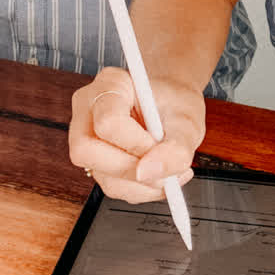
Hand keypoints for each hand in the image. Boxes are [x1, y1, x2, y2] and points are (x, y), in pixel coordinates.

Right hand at [68, 66, 201, 201]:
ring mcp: (87, 138)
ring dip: (143, 185)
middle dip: (131, 169)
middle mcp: (89, 110)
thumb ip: (175, 146)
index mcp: (110, 84)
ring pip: (101, 176)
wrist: (173, 105)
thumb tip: (147, 173)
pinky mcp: (96, 162)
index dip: (136, 144)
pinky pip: (112, 186)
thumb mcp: (187, 120)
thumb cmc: (175, 103)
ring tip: (171, 172)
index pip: (107, 122)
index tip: (161, 146)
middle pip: (86, 151)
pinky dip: (142, 189)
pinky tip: (161, 176)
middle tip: (165, 171)